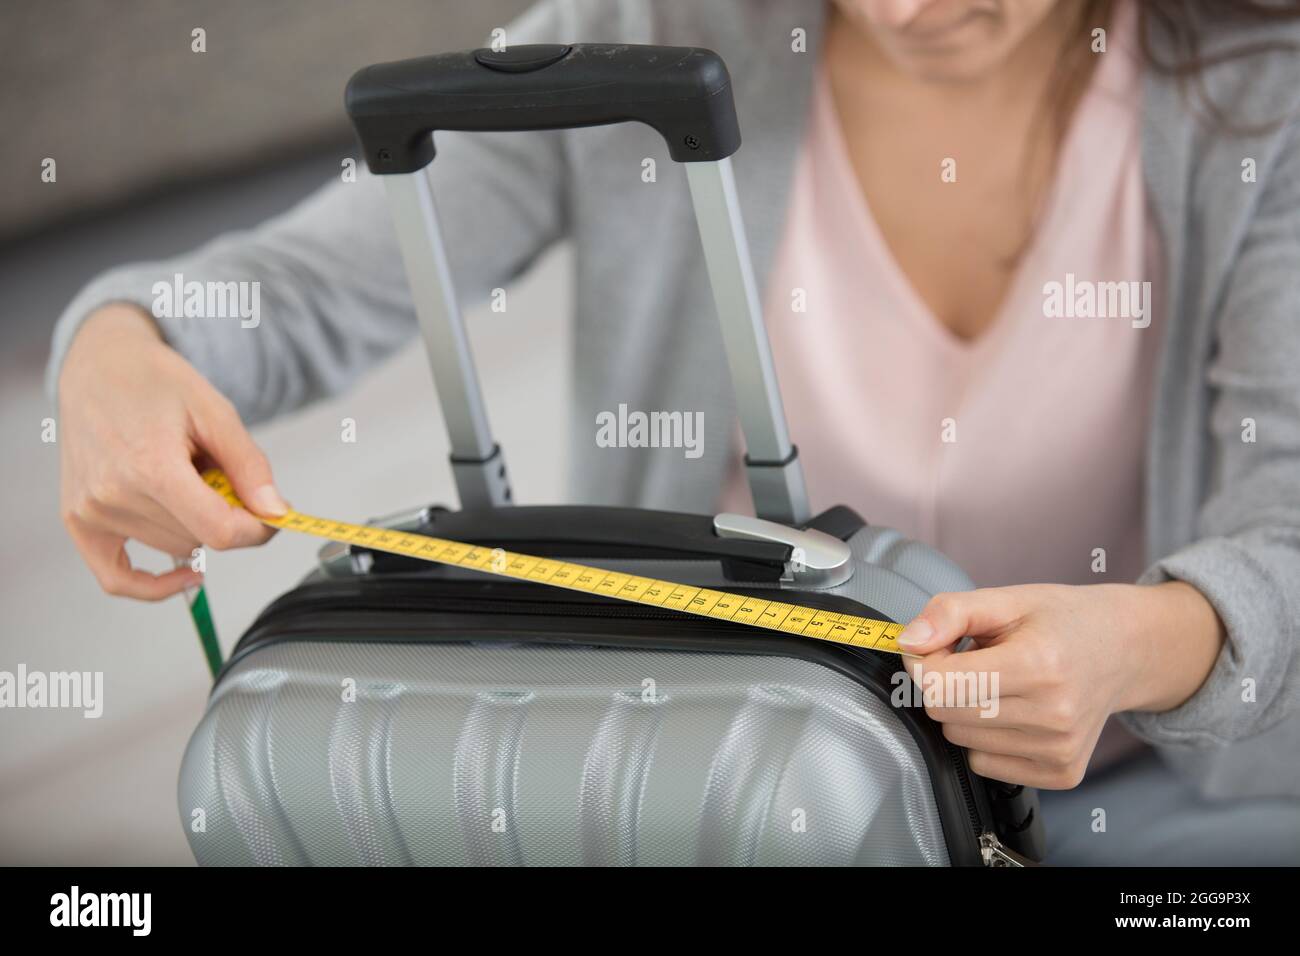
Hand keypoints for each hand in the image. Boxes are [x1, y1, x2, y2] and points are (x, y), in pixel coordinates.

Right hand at [57, 303, 288, 599]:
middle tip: (218, 473)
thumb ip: (250, 466)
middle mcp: (113, 494)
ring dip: (192, 524)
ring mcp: (90, 511)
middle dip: (225, 514)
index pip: (219, 530)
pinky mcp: (78, 521)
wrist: (99, 367)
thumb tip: (275, 512)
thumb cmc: (155, 382)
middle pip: (199, 538)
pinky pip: (117, 578)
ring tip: (182, 476)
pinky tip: (188, 573)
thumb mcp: (216, 412)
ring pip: (173, 547)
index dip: (257, 530)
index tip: (272, 516)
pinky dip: (155, 584)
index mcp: (150, 465)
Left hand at [896, 581, 1223, 788]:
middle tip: (973, 659)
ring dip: (965, 709)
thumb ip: (949, 613)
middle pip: (945, 712)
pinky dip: (985, 736)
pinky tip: (1013, 709)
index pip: (942, 684)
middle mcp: (1053, 713)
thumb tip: (908, 641)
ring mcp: (1059, 749)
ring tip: (1000, 681)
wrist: (1125, 651)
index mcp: (1039, 664)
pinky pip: (984, 763)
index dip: (923, 661)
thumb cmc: (1064, 622)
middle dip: (944, 682)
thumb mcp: (1007, 598)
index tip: (936, 646)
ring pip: (960, 739)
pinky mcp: (1062, 772)